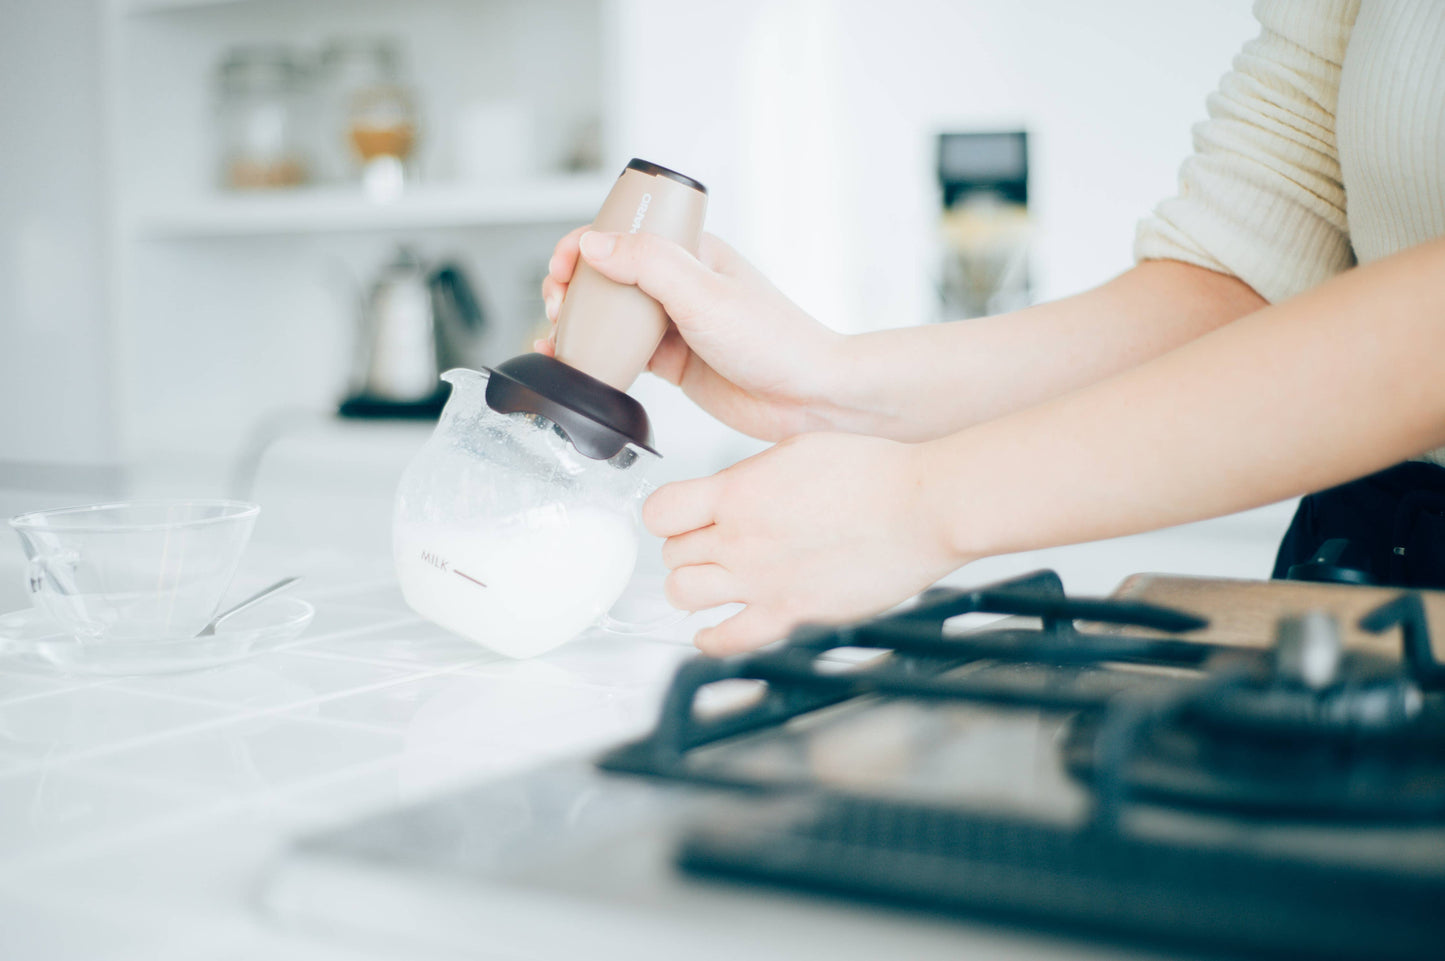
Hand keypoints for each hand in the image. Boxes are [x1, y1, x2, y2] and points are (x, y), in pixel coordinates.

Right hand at [539, 227, 850, 440]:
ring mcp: (676, 325)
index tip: (561, 267)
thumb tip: (593, 244)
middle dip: (574, 286)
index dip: (583, 245)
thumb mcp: (704, 293)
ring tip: (558, 335)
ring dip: (581, 323)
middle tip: (558, 307)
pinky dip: (597, 357)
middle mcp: (681, 285)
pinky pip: (624, 355)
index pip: (624, 234)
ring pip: (613, 317)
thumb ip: (648, 264)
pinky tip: (579, 363)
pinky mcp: (675, 363)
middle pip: (610, 276)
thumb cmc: (775, 340)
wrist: (809, 397)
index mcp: (691, 253)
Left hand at [644, 432, 966, 654]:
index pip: (661, 511)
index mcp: (739, 490)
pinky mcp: (788, 615)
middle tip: (704, 549)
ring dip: (691, 590)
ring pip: (683, 595)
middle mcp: (740, 537)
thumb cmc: (875, 473)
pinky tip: (714, 633)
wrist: (920, 507)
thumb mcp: (798, 448)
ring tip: (708, 585)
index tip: (678, 519)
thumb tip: (736, 488)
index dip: (667, 516)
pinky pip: (726, 641)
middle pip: (672, 554)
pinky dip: (711, 641)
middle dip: (684, 550)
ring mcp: (760, 580)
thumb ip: (754, 475)